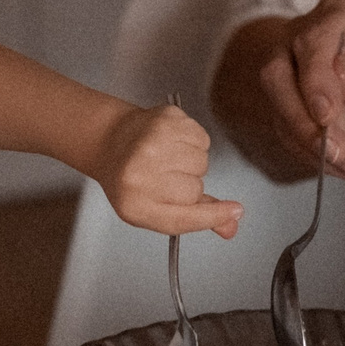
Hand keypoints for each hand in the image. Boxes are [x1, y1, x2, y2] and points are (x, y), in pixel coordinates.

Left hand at [92, 101, 242, 237]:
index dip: (213, 216)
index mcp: (134, 205)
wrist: (110, 140)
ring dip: (192, 162)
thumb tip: (232, 225)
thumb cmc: (133, 178)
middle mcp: (139, 176)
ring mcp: (151, 145)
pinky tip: (172, 141)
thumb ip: (194, 217)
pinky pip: (202, 138)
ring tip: (168, 158)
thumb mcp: (154, 208)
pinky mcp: (163, 120)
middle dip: (190, 185)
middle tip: (167, 177)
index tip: (235, 211)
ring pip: (201, 162)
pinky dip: (193, 141)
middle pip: (196, 190)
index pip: (183, 218)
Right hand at [243, 0, 344, 180]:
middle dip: (301, 117)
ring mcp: (289, 69)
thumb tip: (337, 72)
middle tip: (332, 151)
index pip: (312, 38)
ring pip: (273, 104)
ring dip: (305, 140)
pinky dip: (310, 154)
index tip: (327, 115)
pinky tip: (344, 162)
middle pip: (277, 70)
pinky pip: (282, 130)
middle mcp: (306, 34)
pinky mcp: (283, 103)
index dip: (315, 79)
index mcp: (343, 13)